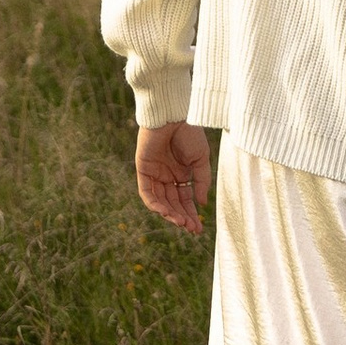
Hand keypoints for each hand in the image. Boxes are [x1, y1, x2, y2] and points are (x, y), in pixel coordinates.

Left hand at [136, 122, 212, 238]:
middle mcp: (168, 175)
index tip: (198, 229)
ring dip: (170, 214)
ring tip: (181, 223)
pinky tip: (166, 212)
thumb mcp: (201, 160)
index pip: (185, 199)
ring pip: (160, 201)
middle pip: (173, 203)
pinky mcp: (143, 170)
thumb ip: (201, 181)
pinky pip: (147, 193)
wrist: (174, 115)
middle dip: (182, 217)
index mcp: (182, 173)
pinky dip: (155, 204)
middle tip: (191, 229)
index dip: (191, 214)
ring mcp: (155, 173)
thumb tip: (201, 204)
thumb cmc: (190, 133)